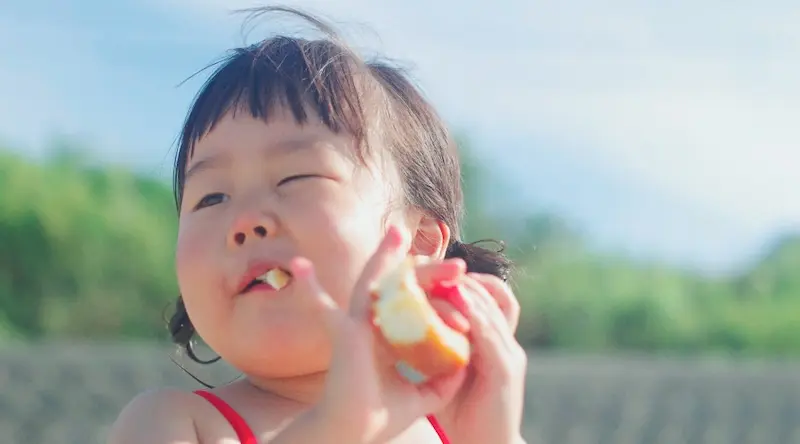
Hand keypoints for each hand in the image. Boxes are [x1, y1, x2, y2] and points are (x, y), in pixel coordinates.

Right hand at [288, 226, 467, 443]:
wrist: (353, 432)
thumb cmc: (379, 419)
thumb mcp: (422, 398)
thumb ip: (443, 382)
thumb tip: (465, 365)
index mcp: (388, 338)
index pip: (415, 308)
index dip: (438, 297)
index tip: (462, 286)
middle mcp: (370, 327)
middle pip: (401, 290)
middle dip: (429, 274)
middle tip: (458, 263)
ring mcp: (354, 326)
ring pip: (374, 285)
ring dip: (385, 258)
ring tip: (397, 233)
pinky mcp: (344, 332)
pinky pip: (333, 303)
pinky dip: (312, 288)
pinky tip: (300, 267)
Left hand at [434, 272, 527, 443]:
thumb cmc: (463, 415)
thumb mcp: (446, 374)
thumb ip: (435, 349)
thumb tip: (404, 326)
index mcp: (493, 342)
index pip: (485, 298)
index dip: (461, 281)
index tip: (431, 270)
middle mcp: (506, 342)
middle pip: (493, 294)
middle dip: (463, 277)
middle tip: (434, 263)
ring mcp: (510, 353)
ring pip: (493, 307)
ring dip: (467, 288)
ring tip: (441, 273)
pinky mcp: (506, 369)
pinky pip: (491, 332)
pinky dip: (474, 313)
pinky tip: (454, 299)